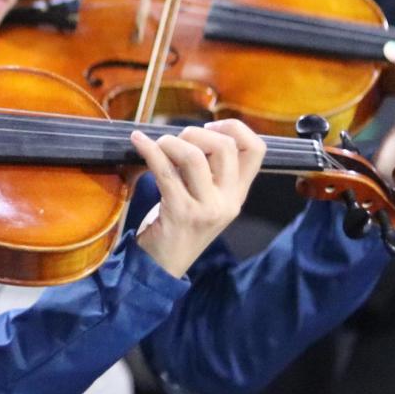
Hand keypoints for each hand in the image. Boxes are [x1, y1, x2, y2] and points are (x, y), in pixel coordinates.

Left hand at [131, 120, 264, 277]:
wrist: (162, 266)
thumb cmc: (178, 226)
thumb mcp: (204, 200)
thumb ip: (208, 173)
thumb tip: (191, 133)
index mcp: (238, 194)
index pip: (257, 150)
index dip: (235, 128)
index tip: (210, 127)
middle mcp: (228, 201)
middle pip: (224, 147)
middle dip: (195, 133)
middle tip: (176, 141)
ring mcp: (206, 208)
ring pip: (194, 157)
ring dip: (170, 142)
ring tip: (157, 145)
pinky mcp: (179, 212)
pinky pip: (164, 171)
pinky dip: (148, 150)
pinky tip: (138, 141)